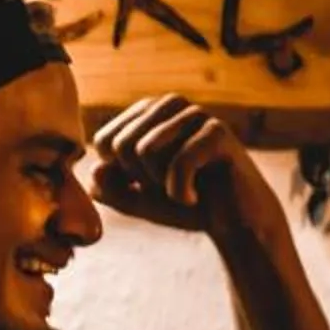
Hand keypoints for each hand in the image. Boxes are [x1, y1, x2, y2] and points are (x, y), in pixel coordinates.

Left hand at [88, 94, 280, 241]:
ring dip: (159, 183)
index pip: (105, 140)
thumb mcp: (133, 199)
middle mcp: (170, 105)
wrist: (233, 223)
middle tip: (169, 187)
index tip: (148, 183)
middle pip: (122, 143)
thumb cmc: (181, 205)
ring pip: (145, 149)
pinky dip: (180, 192)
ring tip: (183, 189)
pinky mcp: (218, 132)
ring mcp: (196, 114)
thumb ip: (106, 187)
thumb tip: (96, 169)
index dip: (120, 174)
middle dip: (140, 178)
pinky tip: (195, 198)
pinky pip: (178, 163)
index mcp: (146, 113)